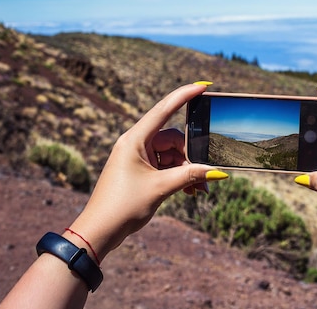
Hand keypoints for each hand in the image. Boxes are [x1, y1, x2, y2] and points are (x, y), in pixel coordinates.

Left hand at [67, 83, 227, 261]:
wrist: (99, 231)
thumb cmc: (123, 206)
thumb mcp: (161, 188)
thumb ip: (190, 176)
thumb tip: (217, 172)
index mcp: (135, 139)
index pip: (164, 109)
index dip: (184, 95)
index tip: (203, 85)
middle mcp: (136, 144)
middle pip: (174, 139)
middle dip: (192, 157)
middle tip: (204, 177)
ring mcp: (138, 157)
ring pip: (172, 155)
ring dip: (187, 170)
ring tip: (197, 190)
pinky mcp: (140, 170)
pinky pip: (166, 165)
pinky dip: (178, 176)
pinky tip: (190, 191)